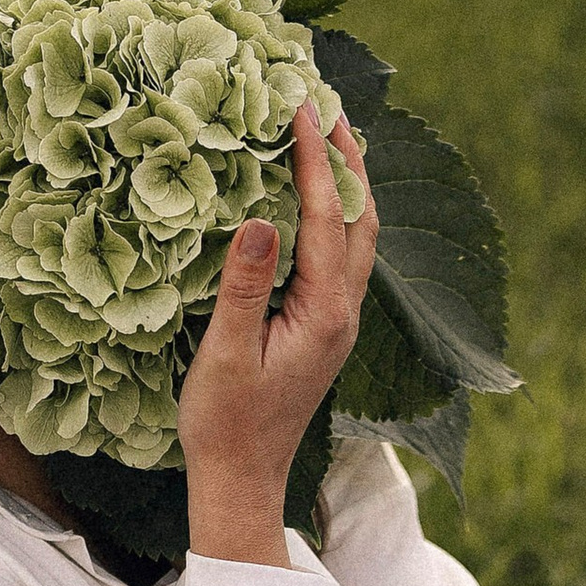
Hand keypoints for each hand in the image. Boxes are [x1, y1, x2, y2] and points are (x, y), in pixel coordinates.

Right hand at [174, 102, 377, 566]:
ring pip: (357, 236)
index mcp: (325, 312)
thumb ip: (245, 285)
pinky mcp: (325, 329)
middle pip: (359, 217)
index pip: (325, 216)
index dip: (315, 158)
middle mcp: (343, 312)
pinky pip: (341, 255)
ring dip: (346, 183)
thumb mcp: (227, 354)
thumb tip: (262, 219)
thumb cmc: (226, 424)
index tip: (301, 106)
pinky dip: (334, 214)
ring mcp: (338, 321)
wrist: (242, 482)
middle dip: (348, 158)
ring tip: (330, 135)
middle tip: (329, 103)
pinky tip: (315, 199)